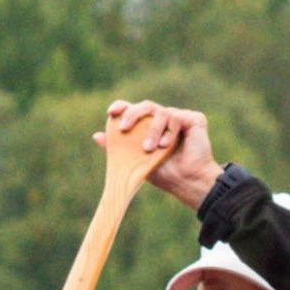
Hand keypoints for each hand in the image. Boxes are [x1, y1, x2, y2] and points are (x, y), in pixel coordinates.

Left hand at [102, 100, 221, 209]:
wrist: (188, 182)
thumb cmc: (164, 174)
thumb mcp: (135, 161)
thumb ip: (117, 148)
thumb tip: (95, 136)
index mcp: (149, 126)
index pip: (134, 110)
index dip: (122, 107)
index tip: (111, 112)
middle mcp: (164, 119)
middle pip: (145, 106)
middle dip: (132, 114)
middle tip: (124, 128)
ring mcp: (179, 118)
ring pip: (160, 112)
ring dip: (152, 130)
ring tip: (150, 149)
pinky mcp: (194, 120)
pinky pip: (176, 117)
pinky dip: (169, 131)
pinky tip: (166, 145)